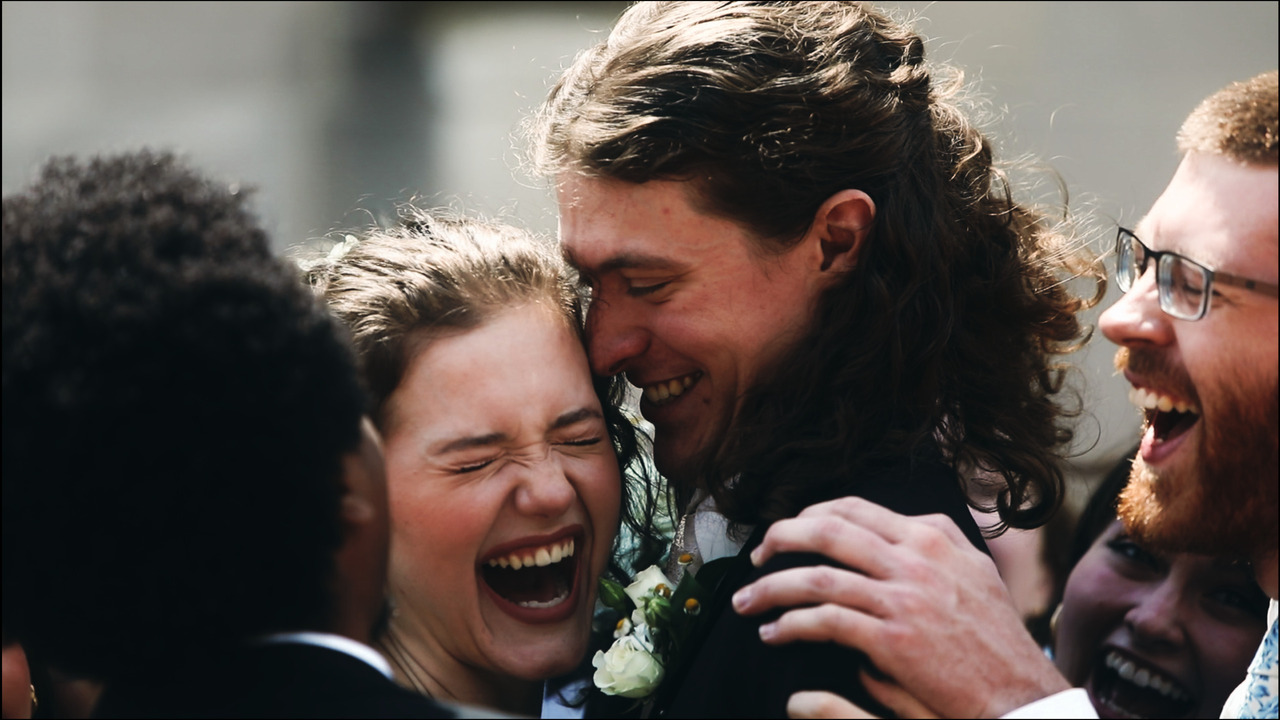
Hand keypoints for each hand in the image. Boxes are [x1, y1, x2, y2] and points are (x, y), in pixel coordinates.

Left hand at [732, 497, 1069, 718]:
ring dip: (771, 587)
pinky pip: (824, 622)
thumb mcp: (974, 572)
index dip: (811, 515)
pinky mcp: (893, 640)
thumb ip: (937, 543)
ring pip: (817, 577)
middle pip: (827, 530)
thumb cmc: (996, 638)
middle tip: (756, 557)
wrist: (1020, 690)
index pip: (854, 508)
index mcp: (931, 538)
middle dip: (781, 539)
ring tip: (746, 602)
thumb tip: (896, 531)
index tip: (789, 531)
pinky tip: (773, 633)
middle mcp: (915, 559)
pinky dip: (789, 625)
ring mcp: (903, 598)